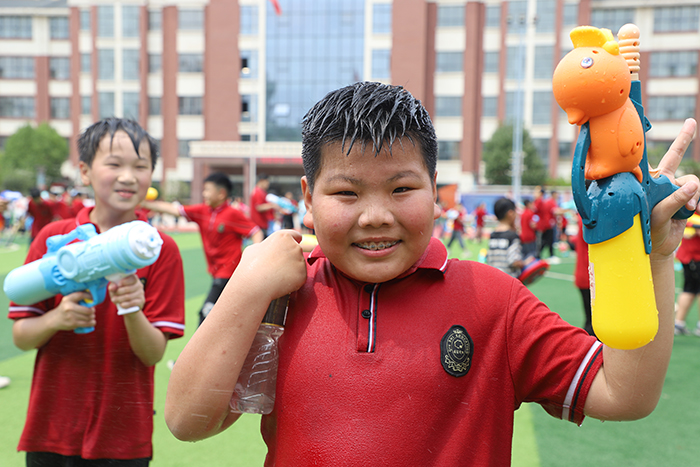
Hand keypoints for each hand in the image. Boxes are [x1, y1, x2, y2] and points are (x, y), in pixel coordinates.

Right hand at [51, 291, 95, 330]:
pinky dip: (92, 322)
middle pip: (88, 310)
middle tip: (92, 311)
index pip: (81, 295)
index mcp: (68, 299)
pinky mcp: (73, 324)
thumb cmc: (65, 309)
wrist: (54, 320)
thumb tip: (93, 298)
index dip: (89, 296)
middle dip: (92, 310)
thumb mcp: (68, 301)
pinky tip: (92, 321)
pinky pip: (87, 323)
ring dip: (92, 317)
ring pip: (88, 317)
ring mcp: (71, 316)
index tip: (93, 299)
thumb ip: (78, 298)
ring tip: (91, 316)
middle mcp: (69, 307)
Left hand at [108, 274, 144, 313]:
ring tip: (114, 300)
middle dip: (119, 292)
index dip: (125, 281)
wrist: (127, 305)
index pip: (133, 278)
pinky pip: (133, 302)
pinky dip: (126, 304)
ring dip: (119, 299)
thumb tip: (112, 288)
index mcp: (133, 279)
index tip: (118, 285)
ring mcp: (141, 293)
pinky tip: (121, 305)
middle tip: (112, 296)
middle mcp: (139, 285)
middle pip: (129, 288)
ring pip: (129, 296)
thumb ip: (113, 286)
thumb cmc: (120, 294)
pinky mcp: (142, 301)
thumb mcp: (115, 288)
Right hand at [235, 229, 306, 301]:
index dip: (293, 242)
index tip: (288, 249)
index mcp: (284, 237)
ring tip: (276, 275)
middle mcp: (295, 246)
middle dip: (290, 258)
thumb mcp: (254, 248)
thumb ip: (265, 246)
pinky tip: (281, 282)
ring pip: (299, 265)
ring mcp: (300, 260)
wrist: (254, 284)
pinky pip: (299, 277)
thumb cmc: (250, 266)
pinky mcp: (302, 274)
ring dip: (292, 269)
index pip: (296, 236)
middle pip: (297, 251)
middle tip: (277, 267)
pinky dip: (293, 280)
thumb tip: (266, 248)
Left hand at [650, 118, 699, 257]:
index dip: (646, 143)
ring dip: (691, 193)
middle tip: (691, 123)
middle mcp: (660, 181)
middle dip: (684, 138)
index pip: (647, 160)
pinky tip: (692, 211)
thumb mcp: (656, 216)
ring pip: (690, 180)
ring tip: (688, 208)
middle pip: (674, 156)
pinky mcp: (686, 196)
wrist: (658, 246)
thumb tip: (692, 186)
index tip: (649, 131)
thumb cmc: (647, 231)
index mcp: (645, 183)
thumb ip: (673, 201)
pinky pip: (696, 192)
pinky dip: (696, 201)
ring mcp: (674, 188)